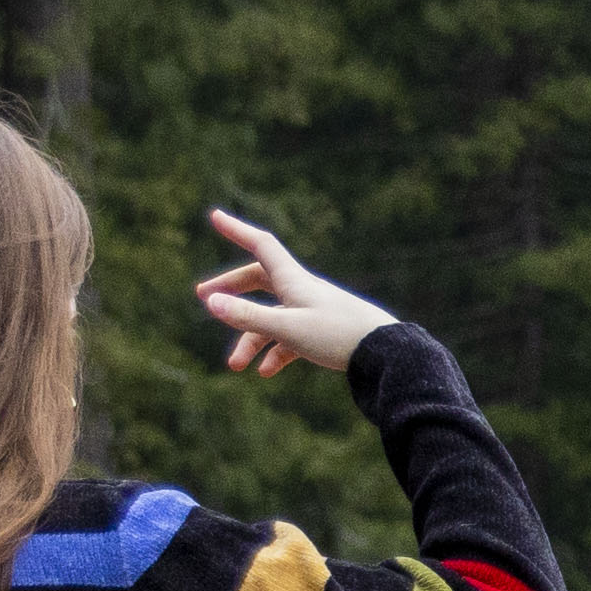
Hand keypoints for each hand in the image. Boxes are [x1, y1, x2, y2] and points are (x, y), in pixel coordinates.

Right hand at [197, 209, 399, 375]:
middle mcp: (303, 290)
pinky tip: (266, 372)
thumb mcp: (287, 328)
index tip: (215, 217)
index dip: (237, 231)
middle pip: (260, 279)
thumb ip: (247, 316)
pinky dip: (276, 352)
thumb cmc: (339, 336)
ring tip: (235, 366)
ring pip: (272, 316)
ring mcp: (314, 311)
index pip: (261, 245)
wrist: (388, 355)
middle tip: (203, 296)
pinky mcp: (325, 333)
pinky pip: (292, 338)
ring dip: (251, 338)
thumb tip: (210, 301)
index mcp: (294, 280)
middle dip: (231, 288)